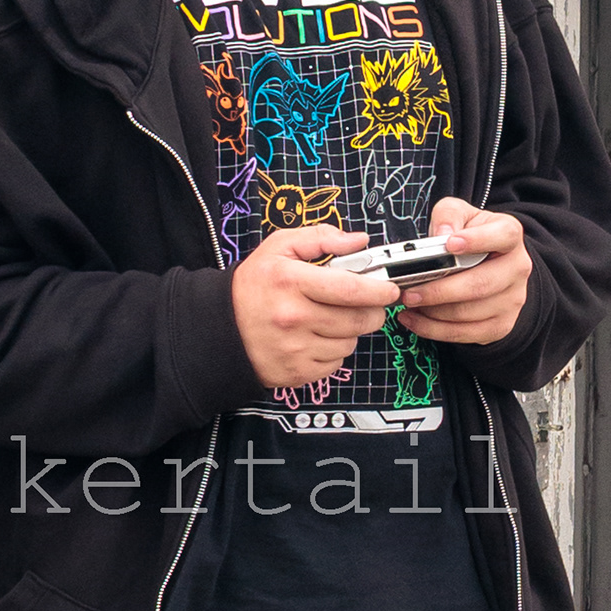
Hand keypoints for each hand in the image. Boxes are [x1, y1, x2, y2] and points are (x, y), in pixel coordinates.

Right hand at [229, 225, 394, 386]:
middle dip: (372, 310)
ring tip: (330, 318)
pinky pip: (336, 361)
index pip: (351, 289)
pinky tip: (317, 337)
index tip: (390, 288)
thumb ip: (320, 238)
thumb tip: (359, 241)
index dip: (379, 290)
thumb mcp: (278, 248)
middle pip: (358, 319)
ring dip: (351, 330)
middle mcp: (293, 317)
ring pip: (350, 341)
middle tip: (368, 304)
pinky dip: (335, 350)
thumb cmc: (252, 287)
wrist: (220, 329)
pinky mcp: (298, 372)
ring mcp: (296, 348)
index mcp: (291, 281)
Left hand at [395, 199, 531, 345]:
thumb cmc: (471, 238)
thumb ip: (449, 216)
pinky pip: (466, 334)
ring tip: (409, 303)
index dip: (477, 240)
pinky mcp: (500, 325)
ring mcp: (511, 300)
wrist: (491, 265)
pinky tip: (416, 320)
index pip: (503, 236)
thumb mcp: (460, 215)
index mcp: (509, 236)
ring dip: (433, 312)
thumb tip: (443, 235)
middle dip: (440, 291)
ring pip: (470, 313)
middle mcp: (516, 269)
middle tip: (410, 291)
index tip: (450, 244)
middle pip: (480, 284)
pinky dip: (435, 330)